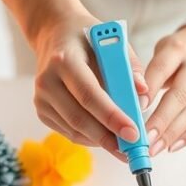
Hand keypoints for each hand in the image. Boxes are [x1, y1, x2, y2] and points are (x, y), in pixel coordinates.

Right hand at [31, 13, 149, 158]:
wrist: (55, 35)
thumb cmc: (88, 38)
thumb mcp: (112, 41)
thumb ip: (131, 68)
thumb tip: (144, 96)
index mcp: (64, 60)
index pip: (89, 94)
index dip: (112, 117)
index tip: (134, 133)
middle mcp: (47, 81)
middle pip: (79, 118)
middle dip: (108, 138)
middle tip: (133, 151)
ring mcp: (41, 99)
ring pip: (75, 130)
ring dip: (102, 142)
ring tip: (125, 149)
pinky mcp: (42, 111)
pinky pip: (70, 132)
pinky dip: (91, 138)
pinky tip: (108, 138)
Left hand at [144, 24, 185, 155]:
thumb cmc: (175, 54)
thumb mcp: (158, 51)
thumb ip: (145, 72)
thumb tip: (124, 102)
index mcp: (177, 49)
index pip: (162, 69)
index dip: (150, 88)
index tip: (137, 108)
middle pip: (180, 95)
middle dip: (161, 119)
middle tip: (145, 138)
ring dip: (173, 133)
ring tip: (155, 147)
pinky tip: (172, 146)